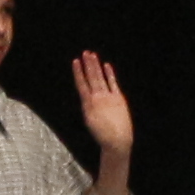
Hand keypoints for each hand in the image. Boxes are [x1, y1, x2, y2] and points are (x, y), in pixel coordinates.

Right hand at [69, 50, 132, 166]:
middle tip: (85, 53)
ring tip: (92, 55)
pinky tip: (107, 65)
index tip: (75, 61)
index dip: (78, 72)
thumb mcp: (89, 120)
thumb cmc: (102, 134)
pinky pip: (113, 83)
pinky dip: (109, 74)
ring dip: (96, 66)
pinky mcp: (119, 98)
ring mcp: (108, 97)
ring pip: (100, 78)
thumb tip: (87, 96)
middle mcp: (97, 98)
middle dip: (88, 64)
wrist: (117, 141)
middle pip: (91, 77)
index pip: (81, 83)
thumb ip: (88, 106)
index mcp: (88, 104)